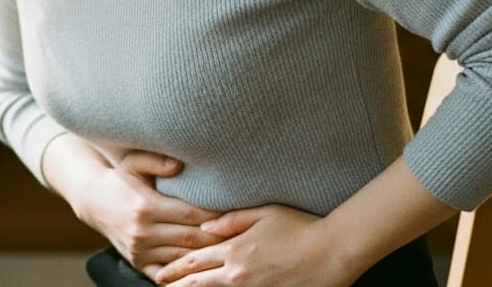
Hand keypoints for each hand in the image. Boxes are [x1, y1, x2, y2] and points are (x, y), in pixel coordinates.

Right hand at [72, 150, 224, 281]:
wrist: (94, 203)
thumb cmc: (121, 180)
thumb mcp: (133, 164)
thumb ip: (156, 161)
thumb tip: (178, 165)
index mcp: (146, 206)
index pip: (191, 214)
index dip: (216, 215)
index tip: (237, 212)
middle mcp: (144, 231)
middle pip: (192, 239)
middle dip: (219, 237)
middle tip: (243, 234)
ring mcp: (141, 251)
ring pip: (183, 258)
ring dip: (207, 256)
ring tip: (231, 251)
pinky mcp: (138, 264)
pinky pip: (167, 274)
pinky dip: (185, 274)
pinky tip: (204, 270)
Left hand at [153, 204, 354, 286]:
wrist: (332, 251)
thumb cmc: (300, 226)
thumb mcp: (264, 213)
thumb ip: (230, 220)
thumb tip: (203, 227)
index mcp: (234, 250)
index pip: (194, 262)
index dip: (173, 269)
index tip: (159, 272)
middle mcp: (238, 274)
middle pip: (198, 284)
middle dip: (176, 286)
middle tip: (160, 286)